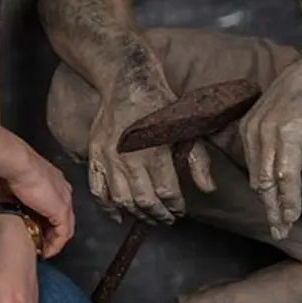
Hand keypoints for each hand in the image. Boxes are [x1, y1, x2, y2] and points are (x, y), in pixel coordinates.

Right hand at [4, 150, 74, 258]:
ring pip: (66, 228)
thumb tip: (10, 196)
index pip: (57, 205)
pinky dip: (56, 245)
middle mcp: (64, 191)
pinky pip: (63, 234)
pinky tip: (46, 252)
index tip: (36, 230)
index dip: (48, 220)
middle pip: (64, 218)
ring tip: (44, 252)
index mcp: (55, 181)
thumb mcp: (19, 180)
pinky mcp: (61, 211)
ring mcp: (65, 201)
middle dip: (53, 233)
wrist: (19, 164)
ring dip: (55, 242)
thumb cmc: (14, 168)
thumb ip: (21, 190)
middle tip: (41, 245)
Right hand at [87, 80, 214, 224]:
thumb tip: (207, 189)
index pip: (167, 192)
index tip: (180, 210)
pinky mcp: (94, 156)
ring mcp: (109, 159)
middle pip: (144, 201)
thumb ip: (198, 160)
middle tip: (167, 219)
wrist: (126, 83)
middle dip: (158, 215)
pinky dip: (107, 208)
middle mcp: (130, 159)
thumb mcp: (185, 128)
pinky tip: (119, 216)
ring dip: (137, 214)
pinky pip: (97, 190)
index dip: (176, 206)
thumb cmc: (159, 104)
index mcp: (155, 152)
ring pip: (122, 200)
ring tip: (148, 218)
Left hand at [238, 52, 301, 240]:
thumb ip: (275, 135)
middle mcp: (252, 131)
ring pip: (269, 182)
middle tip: (277, 230)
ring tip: (285, 229)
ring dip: (278, 209)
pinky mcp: (287, 136)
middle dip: (268, 207)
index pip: (253, 168)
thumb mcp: (282, 113)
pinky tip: (294, 214)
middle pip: (258, 179)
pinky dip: (290, 198)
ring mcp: (268, 134)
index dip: (263, 193)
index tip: (271, 211)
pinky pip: (286, 176)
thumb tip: (280, 158)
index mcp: (248, 125)